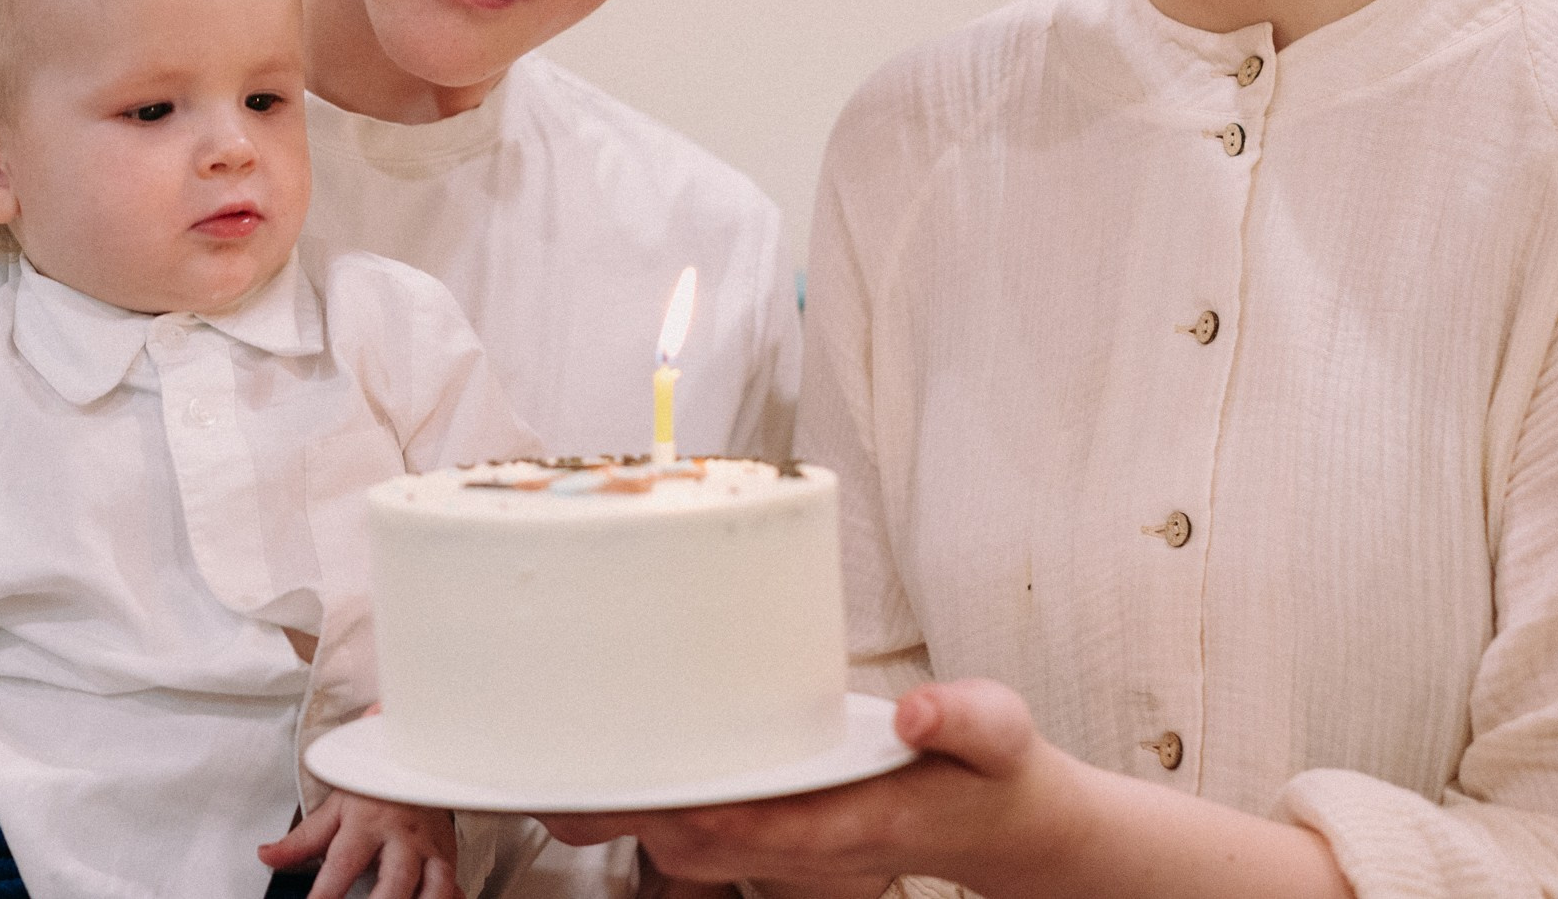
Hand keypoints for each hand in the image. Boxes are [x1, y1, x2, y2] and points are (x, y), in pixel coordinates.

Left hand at [260, 789, 462, 898]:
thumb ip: (301, 839)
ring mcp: (429, 848)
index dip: (326, 894)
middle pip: (395, 880)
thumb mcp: (334, 809)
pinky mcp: (449, 856)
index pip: (342, 865)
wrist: (413, 761)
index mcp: (366, 824)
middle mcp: (400, 838)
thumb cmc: (371, 791)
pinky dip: (451, 898)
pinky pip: (454, 885)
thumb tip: (266, 856)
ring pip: (435, 885)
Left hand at [541, 680, 1350, 898]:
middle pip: (700, 844)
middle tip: (558, 773)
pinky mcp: (773, 835)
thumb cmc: (993, 772)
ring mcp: (787, 848)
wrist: (1005, 824)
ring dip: (623, 819)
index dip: (701, 815)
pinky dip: (646, 812)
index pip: (763, 829)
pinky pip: (696, 836)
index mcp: (856, 820)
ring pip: (686, 849)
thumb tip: (917, 708)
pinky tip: (598, 778)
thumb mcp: (1002, 734)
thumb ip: (968, 718)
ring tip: (552, 775)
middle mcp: (808, 844)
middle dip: (631, 817)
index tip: (650, 790)